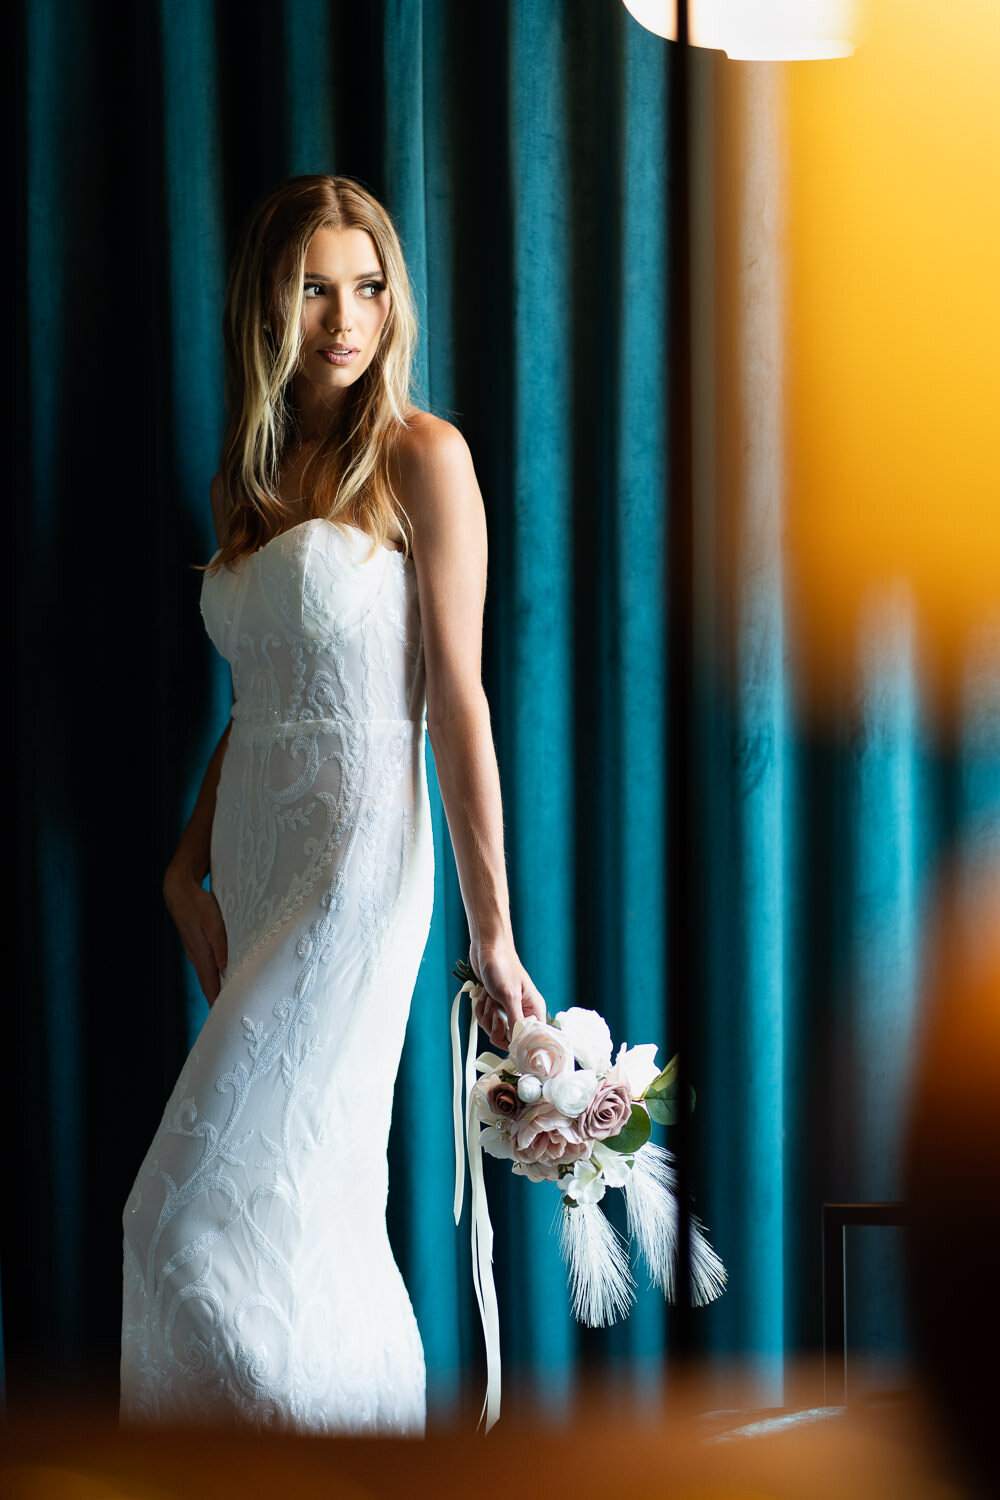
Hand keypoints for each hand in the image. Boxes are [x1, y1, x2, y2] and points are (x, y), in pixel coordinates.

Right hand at [163, 866, 227, 1004]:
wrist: (179, 890)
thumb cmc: (197, 904)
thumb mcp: (212, 922)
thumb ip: (220, 945)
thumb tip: (225, 968)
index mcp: (201, 954)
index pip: (210, 984)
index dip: (216, 1001)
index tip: (223, 1017)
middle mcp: (196, 956)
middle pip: (207, 984)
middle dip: (216, 1000)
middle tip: (225, 1016)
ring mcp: (194, 950)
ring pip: (206, 975)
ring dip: (214, 989)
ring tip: (224, 1002)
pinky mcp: (196, 944)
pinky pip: (205, 965)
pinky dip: (212, 975)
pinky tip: (219, 977)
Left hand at [469, 938, 545, 1048]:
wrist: (487, 949)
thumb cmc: (502, 967)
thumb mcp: (510, 996)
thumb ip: (516, 1021)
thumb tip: (520, 1043)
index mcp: (534, 1010)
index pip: (532, 1039)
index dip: (520, 1044)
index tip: (507, 1037)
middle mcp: (522, 1012)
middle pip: (510, 1038)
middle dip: (497, 1027)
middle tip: (495, 1013)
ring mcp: (507, 1010)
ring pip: (495, 1030)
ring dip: (487, 1016)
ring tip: (489, 997)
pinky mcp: (494, 1007)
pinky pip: (485, 1020)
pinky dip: (481, 1009)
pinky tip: (484, 995)